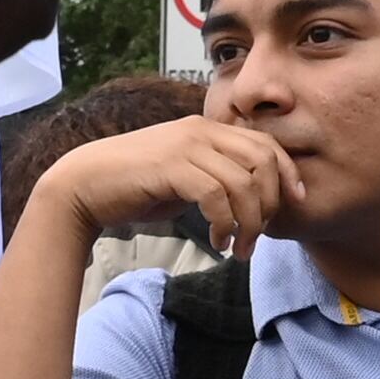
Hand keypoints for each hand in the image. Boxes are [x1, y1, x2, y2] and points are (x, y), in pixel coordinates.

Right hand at [39, 112, 300, 260]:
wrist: (85, 186)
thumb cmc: (135, 187)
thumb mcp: (184, 177)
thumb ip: (215, 179)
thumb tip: (250, 200)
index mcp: (207, 129)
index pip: (266, 144)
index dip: (287, 173)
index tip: (294, 204)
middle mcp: (200, 131)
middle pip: (263, 161)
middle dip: (270, 203)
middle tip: (258, 237)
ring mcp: (185, 146)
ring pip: (243, 183)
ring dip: (249, 223)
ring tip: (237, 249)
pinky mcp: (171, 167)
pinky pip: (216, 196)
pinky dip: (224, 224)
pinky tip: (217, 243)